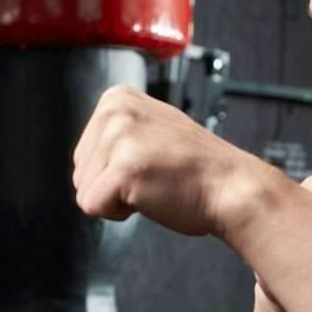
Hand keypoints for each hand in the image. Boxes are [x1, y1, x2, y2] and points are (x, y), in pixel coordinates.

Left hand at [72, 84, 263, 235]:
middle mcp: (114, 110)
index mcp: (117, 98)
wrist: (232, 187)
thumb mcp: (151, 129)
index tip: (149, 161)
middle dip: (112, 185)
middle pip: (80, 172)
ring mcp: (118, 137)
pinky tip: (150, 196)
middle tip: (153, 175)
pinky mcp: (122, 168)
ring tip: (153, 183)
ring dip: (117, 199)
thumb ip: (117, 134)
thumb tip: (90, 153)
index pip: (84, 153)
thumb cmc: (196, 168)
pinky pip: (92, 207)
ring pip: (84, 191)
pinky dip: (119, 213)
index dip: (114, 170)